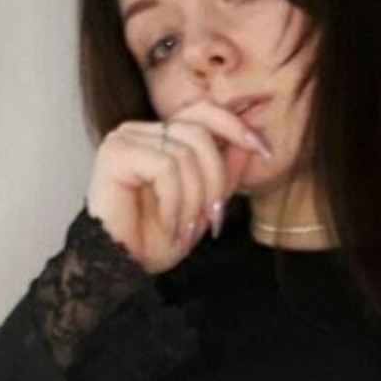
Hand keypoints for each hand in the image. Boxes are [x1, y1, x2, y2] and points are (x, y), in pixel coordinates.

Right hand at [86, 98, 273, 275]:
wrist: (121, 268)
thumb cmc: (155, 240)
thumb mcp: (205, 204)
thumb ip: (227, 169)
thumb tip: (255, 131)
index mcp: (162, 137)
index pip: (205, 112)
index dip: (237, 126)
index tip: (265, 151)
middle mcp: (142, 131)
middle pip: (201, 133)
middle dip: (216, 179)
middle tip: (214, 218)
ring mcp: (126, 138)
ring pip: (186, 153)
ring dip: (195, 198)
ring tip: (187, 227)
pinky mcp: (115, 153)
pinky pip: (165, 166)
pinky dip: (175, 201)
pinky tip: (168, 223)